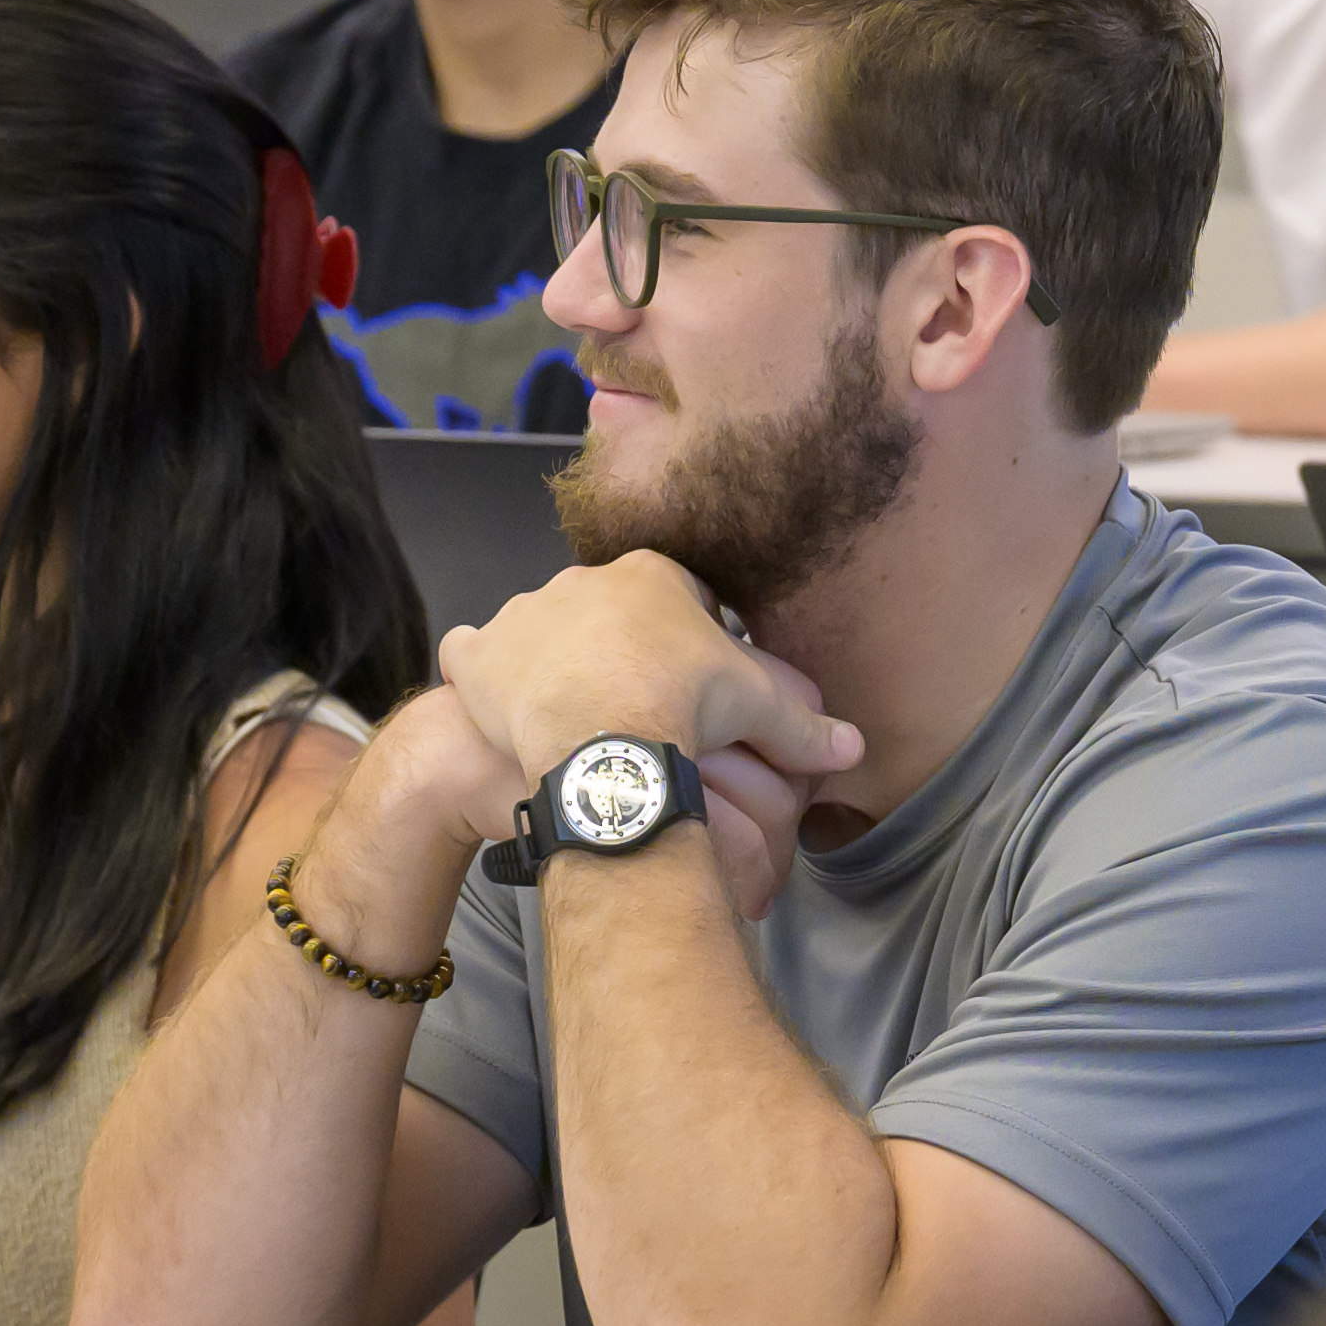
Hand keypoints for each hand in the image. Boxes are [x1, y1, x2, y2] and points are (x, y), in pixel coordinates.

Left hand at [443, 550, 867, 816]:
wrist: (603, 733)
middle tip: (626, 702)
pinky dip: (479, 673)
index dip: (683, 639)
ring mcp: (524, 613)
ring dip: (546, 661)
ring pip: (536, 629)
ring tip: (565, 713)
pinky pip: (470, 652)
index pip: (673, 597)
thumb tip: (855, 749)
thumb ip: (804, 725)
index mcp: (652, 575)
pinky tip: (493, 703)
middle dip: (611, 646)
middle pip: (601, 610)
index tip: (686, 680)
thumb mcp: (756, 711)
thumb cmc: (685, 705)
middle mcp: (583, 579)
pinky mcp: (478, 653)